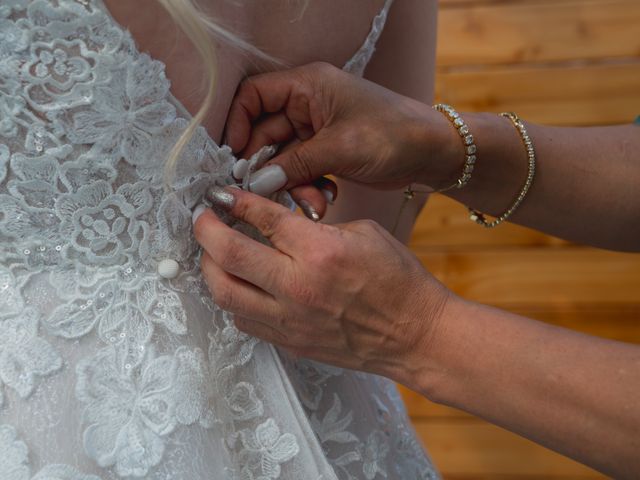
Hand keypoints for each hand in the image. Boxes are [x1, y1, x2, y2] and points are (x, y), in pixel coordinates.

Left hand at [193, 186, 451, 383]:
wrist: (415, 334)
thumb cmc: (398, 280)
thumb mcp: (363, 232)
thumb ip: (316, 226)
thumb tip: (280, 223)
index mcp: (320, 251)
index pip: (261, 218)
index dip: (234, 201)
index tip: (220, 196)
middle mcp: (298, 286)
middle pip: (228, 255)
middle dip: (205, 230)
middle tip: (203, 219)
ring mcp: (290, 320)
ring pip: (225, 293)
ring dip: (210, 268)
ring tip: (212, 253)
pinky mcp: (290, 342)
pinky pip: (244, 319)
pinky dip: (234, 298)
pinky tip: (240, 284)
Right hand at [224, 62, 456, 194]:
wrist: (433, 153)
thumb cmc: (392, 135)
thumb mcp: (339, 149)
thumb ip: (293, 165)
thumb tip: (255, 183)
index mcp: (308, 86)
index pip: (254, 95)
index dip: (238, 124)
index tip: (234, 157)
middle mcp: (308, 104)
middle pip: (265, 133)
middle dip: (268, 167)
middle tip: (266, 193)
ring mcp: (317, 129)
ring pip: (284, 158)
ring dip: (292, 183)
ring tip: (312, 202)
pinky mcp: (327, 151)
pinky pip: (302, 170)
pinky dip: (308, 187)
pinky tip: (325, 199)